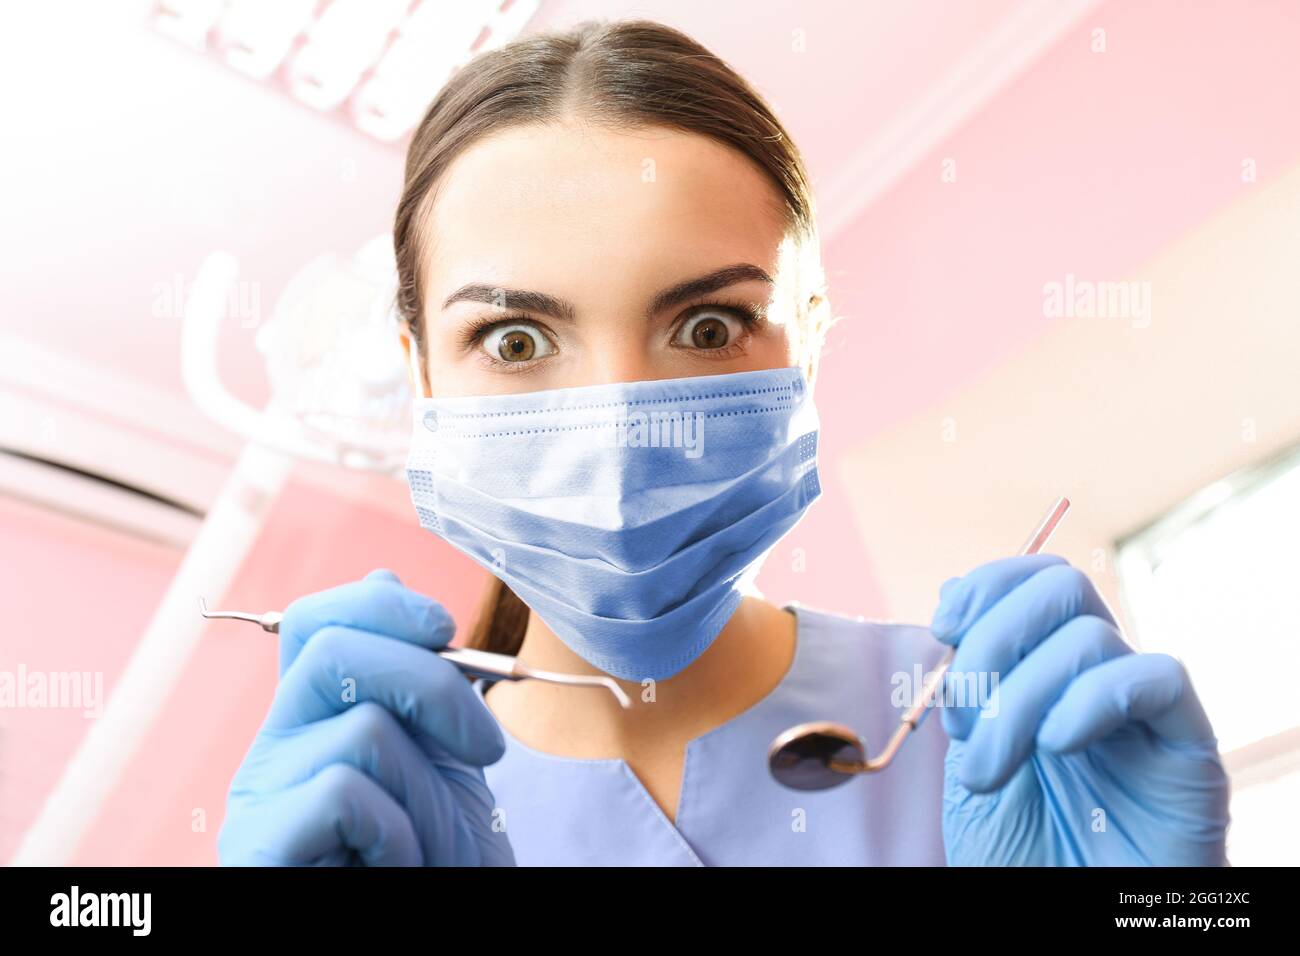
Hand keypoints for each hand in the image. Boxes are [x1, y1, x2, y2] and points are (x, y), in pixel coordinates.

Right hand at [218, 570, 513, 865]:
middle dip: (432, 684)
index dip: (380, 603)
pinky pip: (344, 791)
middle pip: (330, 649)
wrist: (438, 925)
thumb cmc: (436, 860)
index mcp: (313, 717)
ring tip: (424, 840)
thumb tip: (383, 575)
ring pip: (359, 726)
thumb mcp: (440, 756)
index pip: (316, 618)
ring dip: (426, 788)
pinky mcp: (258, 847)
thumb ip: (415, 679)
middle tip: (487, 747)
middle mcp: (272, 747)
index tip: (448, 629)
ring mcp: (258, 798)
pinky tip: (396, 865)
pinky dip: (398, 832)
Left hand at [930, 554, 1229, 865]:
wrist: (1056, 917)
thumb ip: (968, 678)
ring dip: (1019, 699)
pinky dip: (1091, 700)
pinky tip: (1056, 746)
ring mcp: (1141, 709)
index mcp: (1046, 670)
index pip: (1033, 580)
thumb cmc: (1017, 853)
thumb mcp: (969, 753)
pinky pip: (1157, 679)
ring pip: (1090, 637)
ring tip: (988, 771)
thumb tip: (952, 588)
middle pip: (1060, 588)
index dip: (988, 585)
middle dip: (993, 640)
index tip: (944, 627)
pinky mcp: (1186, 748)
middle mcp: (1096, 677)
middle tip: (960, 720)